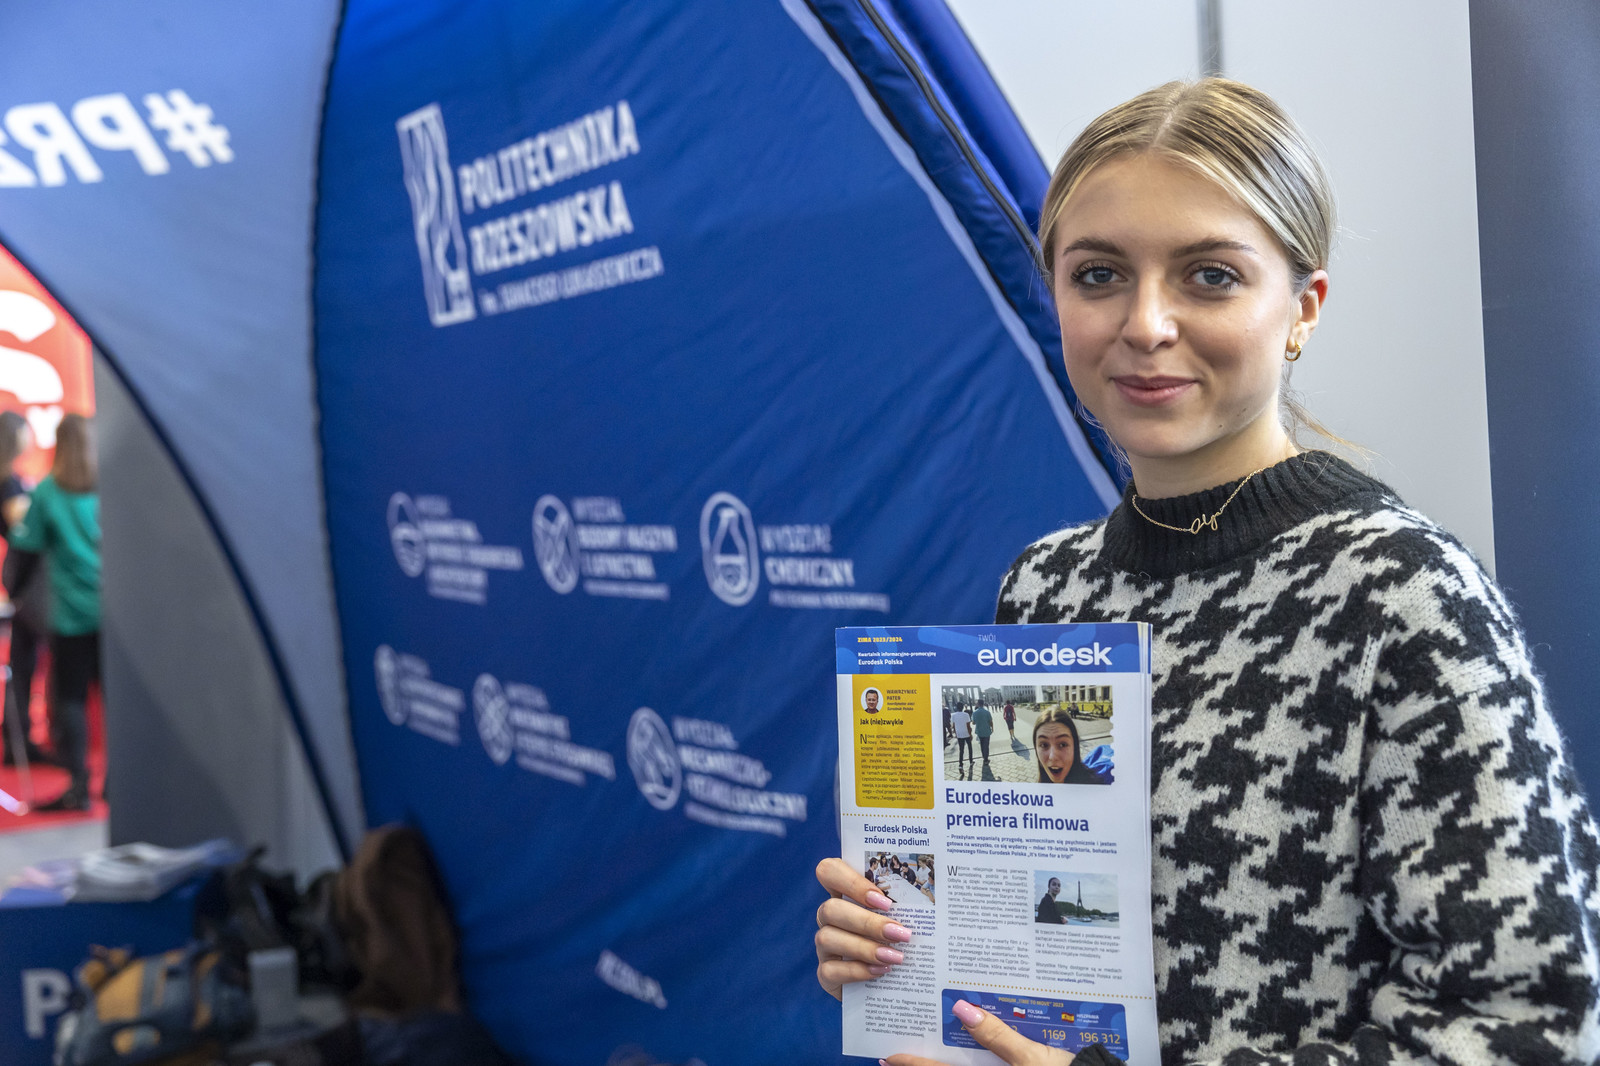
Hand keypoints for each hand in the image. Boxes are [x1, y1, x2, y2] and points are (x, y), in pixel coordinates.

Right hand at [814, 857, 912, 999]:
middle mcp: (829, 917)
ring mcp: (823, 946)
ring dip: (864, 948)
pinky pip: (830, 970)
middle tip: (900, 933)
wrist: (890, 982)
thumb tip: (929, 904)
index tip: (883, 900)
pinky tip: (881, 971)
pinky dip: (857, 970)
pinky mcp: (825, 974)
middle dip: (867, 922)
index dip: (852, 882)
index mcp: (843, 894)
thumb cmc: (896, 940)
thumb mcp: (898, 919)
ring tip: (895, 957)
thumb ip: (901, 907)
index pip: (829, 871)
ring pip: (827, 938)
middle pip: (830, 908)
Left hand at [885, 1000, 1074, 1065]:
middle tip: (900, 1045)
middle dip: (926, 1059)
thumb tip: (962, 1009)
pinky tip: (974, 1035)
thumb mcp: (1032, 1058)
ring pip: (965, 1065)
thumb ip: (997, 1035)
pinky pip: (988, 1060)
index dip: (912, 1065)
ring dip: (949, 1055)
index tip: (886, 1056)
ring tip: (931, 1037)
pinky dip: (979, 1048)